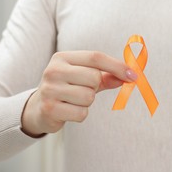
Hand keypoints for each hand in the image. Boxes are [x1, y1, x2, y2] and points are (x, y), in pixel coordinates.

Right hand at [21, 51, 136, 136]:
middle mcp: (53, 70)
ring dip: (87, 102)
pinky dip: (80, 114)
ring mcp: (50, 89)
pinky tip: (69, 111)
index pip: (95, 57)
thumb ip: (105, 75)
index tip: (133, 76)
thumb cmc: (66, 88)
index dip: (117, 66)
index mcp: (62, 57)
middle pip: (93, 77)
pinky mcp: (50, 108)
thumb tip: (129, 76)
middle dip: (95, 87)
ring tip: (74, 101)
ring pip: (88, 97)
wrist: (38, 108)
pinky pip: (81, 113)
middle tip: (84, 90)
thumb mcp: (82, 77)